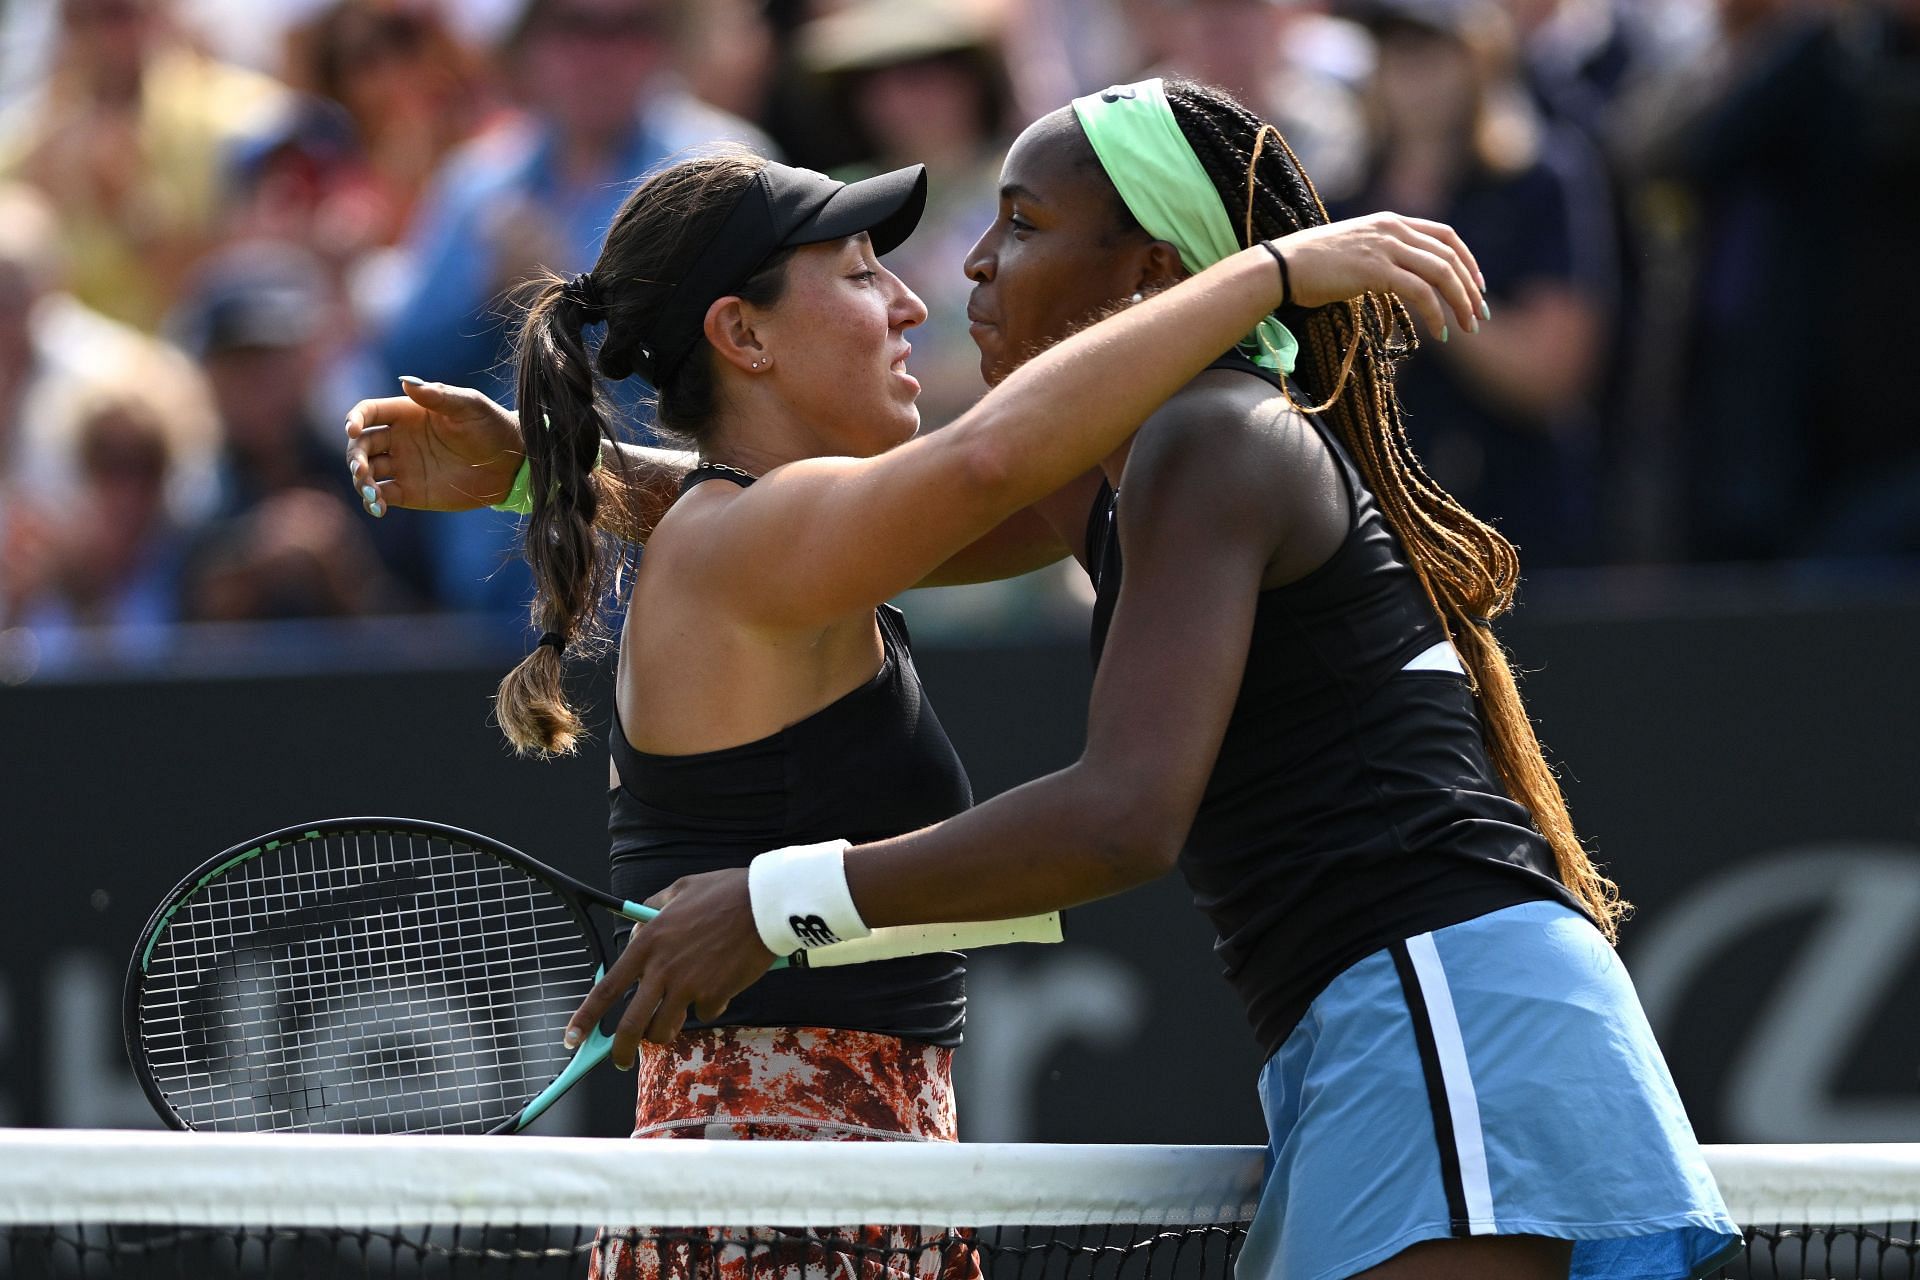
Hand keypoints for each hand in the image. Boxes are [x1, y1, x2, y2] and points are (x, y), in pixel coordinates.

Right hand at [344, 378, 522, 515]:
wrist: (512, 463)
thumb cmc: (493, 426)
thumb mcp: (470, 406)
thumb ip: (439, 395)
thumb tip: (406, 381)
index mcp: (407, 413)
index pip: (368, 412)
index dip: (354, 419)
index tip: (352, 430)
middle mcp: (399, 439)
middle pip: (361, 444)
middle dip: (355, 456)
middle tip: (361, 469)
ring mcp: (403, 466)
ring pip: (366, 472)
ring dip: (361, 481)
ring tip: (372, 493)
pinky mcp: (410, 491)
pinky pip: (382, 496)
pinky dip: (373, 502)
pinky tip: (378, 507)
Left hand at [563, 868, 778, 1065]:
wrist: (765, 904)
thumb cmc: (725, 892)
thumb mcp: (680, 889)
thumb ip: (654, 908)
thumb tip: (640, 924)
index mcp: (648, 943)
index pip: (607, 988)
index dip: (586, 1017)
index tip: (572, 1037)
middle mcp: (663, 968)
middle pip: (631, 1025)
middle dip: (620, 1051)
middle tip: (619, 1061)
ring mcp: (689, 985)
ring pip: (666, 1028)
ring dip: (667, 1029)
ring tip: (676, 1018)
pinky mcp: (716, 994)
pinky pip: (706, 1012)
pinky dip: (711, 1004)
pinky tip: (723, 983)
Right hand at [1269, 213, 1487, 339]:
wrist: (1283, 266)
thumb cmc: (1311, 264)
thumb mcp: (1356, 250)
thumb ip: (1382, 256)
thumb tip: (1398, 279)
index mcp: (1392, 221)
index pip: (1446, 235)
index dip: (1468, 260)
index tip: (1477, 285)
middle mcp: (1394, 229)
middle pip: (1450, 256)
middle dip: (1470, 288)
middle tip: (1478, 315)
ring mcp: (1386, 247)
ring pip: (1442, 273)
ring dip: (1460, 303)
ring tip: (1466, 328)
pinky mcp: (1376, 270)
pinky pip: (1420, 292)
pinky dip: (1436, 314)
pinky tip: (1440, 334)